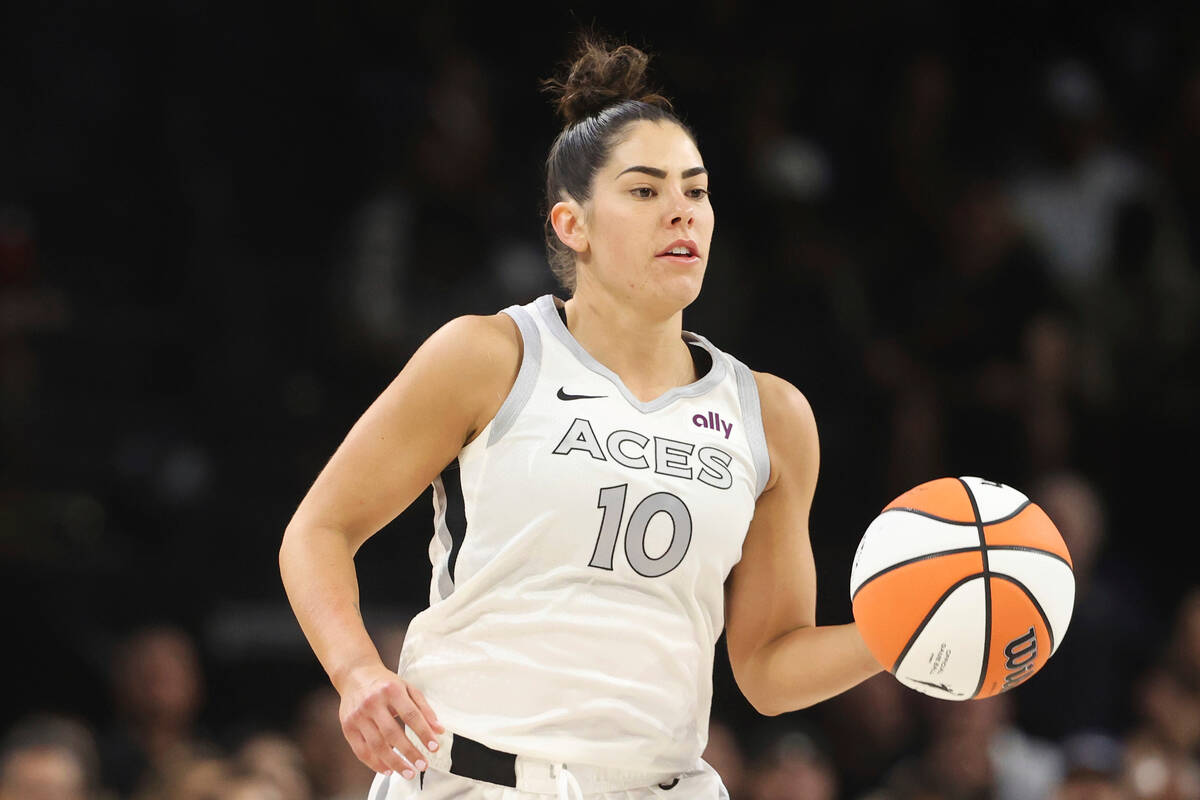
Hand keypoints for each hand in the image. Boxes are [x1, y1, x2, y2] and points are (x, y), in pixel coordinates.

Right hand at [336, 661, 445, 777]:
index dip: (423, 733)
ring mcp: (358, 716)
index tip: (434, 747)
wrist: (355, 674)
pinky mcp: (348, 726)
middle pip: (393, 733)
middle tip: (423, 765)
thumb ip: (424, 708)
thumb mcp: (408, 688)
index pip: (411, 715)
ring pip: (376, 745)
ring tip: (408, 772)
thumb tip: (438, 730)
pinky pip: (361, 750)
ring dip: (394, 762)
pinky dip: (375, 763)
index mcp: (391, 690)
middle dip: (409, 752)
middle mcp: (373, 703)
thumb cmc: (385, 683)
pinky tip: (388, 770)